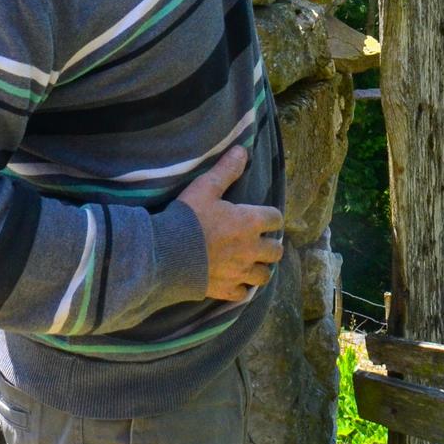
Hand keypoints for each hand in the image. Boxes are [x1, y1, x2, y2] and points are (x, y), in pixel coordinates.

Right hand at [179, 145, 283, 302]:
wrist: (168, 254)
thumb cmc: (189, 217)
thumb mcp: (206, 187)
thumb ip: (226, 169)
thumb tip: (243, 150)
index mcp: (250, 222)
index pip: (275, 218)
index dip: (272, 217)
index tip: (265, 217)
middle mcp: (251, 249)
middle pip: (276, 251)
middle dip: (271, 245)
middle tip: (260, 241)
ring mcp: (240, 272)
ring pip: (264, 276)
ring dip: (261, 268)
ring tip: (252, 263)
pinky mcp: (226, 290)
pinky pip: (244, 293)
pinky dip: (243, 288)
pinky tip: (235, 281)